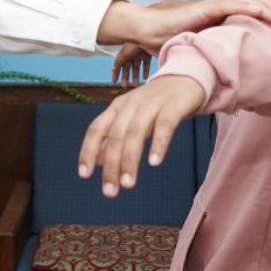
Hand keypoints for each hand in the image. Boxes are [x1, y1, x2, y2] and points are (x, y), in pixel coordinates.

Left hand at [77, 75, 205, 196]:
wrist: (185, 79)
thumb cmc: (155, 104)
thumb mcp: (131, 119)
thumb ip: (115, 138)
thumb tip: (97, 162)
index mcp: (117, 108)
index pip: (97, 129)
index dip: (88, 150)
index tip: (84, 175)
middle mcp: (131, 104)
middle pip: (116, 136)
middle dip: (111, 165)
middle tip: (110, 192)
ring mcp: (152, 103)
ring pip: (136, 132)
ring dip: (130, 159)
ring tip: (128, 184)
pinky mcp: (173, 105)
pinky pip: (164, 125)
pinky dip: (158, 143)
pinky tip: (154, 162)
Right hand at [112, 44, 151, 87]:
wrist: (147, 38)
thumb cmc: (133, 45)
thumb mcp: (123, 55)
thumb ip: (117, 63)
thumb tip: (113, 70)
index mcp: (124, 53)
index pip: (118, 65)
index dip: (116, 73)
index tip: (115, 82)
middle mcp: (131, 54)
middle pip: (128, 68)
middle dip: (126, 77)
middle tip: (126, 86)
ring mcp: (140, 54)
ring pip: (137, 68)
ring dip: (136, 76)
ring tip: (136, 84)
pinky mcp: (148, 55)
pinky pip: (146, 65)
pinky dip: (145, 72)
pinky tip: (145, 78)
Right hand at [134, 0, 270, 50]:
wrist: (149, 32)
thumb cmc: (172, 42)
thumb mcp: (203, 49)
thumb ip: (217, 55)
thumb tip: (232, 78)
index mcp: (223, 14)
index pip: (254, 7)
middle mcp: (222, 6)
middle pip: (258, 0)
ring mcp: (215, 5)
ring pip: (251, 1)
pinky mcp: (206, 7)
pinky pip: (232, 4)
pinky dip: (251, 7)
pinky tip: (265, 12)